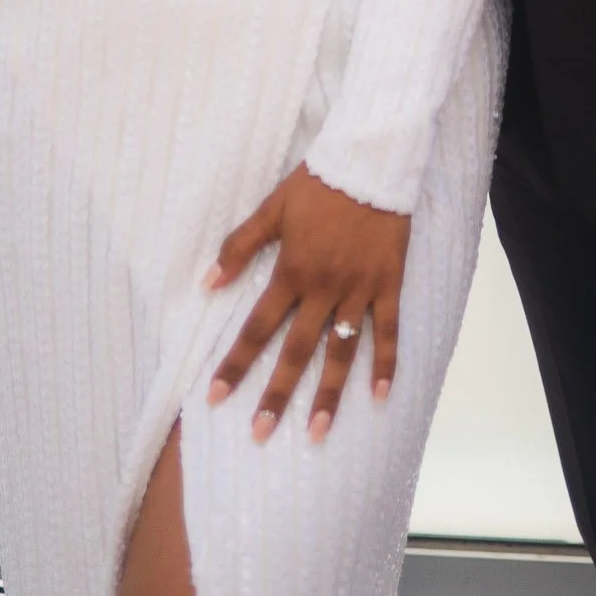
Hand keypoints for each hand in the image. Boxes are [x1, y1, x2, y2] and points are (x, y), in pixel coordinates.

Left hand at [206, 164, 409, 441]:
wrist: (371, 160)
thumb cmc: (318, 183)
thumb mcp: (273, 208)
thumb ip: (239, 247)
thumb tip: (207, 284)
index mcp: (292, 271)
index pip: (258, 327)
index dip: (236, 362)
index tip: (216, 397)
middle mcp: (324, 289)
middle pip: (296, 351)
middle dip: (276, 395)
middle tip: (261, 435)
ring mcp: (359, 291)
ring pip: (342, 352)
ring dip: (329, 395)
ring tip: (317, 432)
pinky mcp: (389, 285)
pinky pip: (388, 332)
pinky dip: (386, 364)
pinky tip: (381, 396)